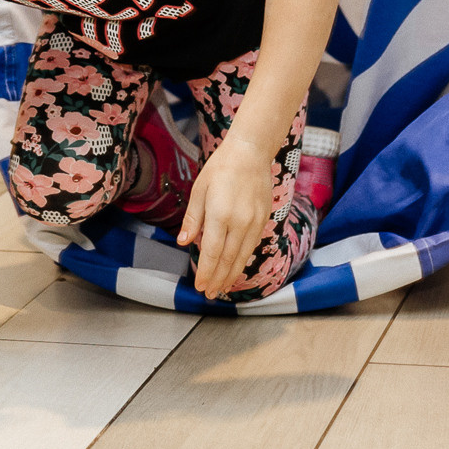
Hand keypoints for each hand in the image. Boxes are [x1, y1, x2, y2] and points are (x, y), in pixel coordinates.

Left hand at [177, 140, 272, 298]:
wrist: (250, 154)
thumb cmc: (220, 169)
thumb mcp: (199, 190)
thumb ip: (193, 219)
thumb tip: (184, 242)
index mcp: (220, 214)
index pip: (212, 252)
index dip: (206, 272)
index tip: (200, 286)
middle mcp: (240, 221)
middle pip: (228, 259)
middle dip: (218, 279)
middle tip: (209, 294)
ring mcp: (254, 222)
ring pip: (242, 256)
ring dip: (232, 275)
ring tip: (222, 288)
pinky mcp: (264, 219)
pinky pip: (252, 246)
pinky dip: (242, 260)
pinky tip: (235, 268)